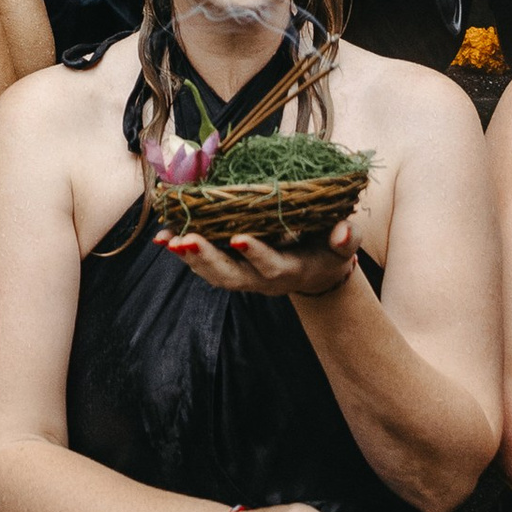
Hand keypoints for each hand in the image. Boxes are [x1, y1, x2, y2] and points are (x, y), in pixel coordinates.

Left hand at [159, 217, 360, 300]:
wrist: (316, 272)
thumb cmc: (330, 252)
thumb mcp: (344, 247)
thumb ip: (347, 239)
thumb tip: (343, 231)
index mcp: (290, 271)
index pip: (272, 266)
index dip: (256, 254)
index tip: (239, 238)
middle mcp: (262, 280)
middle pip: (231, 277)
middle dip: (207, 259)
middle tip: (185, 240)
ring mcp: (243, 277)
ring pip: (212, 274)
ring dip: (189, 257)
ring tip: (167, 239)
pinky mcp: (230, 268)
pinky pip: (203, 264)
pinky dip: (183, 251)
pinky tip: (163, 237)